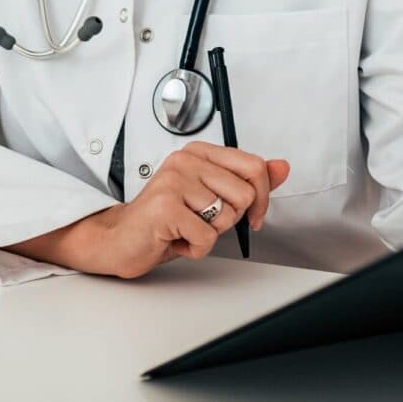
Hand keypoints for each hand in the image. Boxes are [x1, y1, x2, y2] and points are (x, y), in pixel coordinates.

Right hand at [82, 142, 289, 279]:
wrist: (121, 239)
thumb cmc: (165, 220)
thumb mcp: (211, 197)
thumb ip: (247, 180)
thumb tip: (281, 167)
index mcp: (199, 153)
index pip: (253, 166)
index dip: (261, 197)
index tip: (252, 214)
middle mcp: (185, 160)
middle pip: (244, 194)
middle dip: (229, 219)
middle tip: (201, 220)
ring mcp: (174, 181)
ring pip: (226, 217)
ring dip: (208, 234)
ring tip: (185, 229)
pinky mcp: (165, 206)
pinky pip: (206, 237)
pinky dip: (194, 249)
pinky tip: (176, 240)